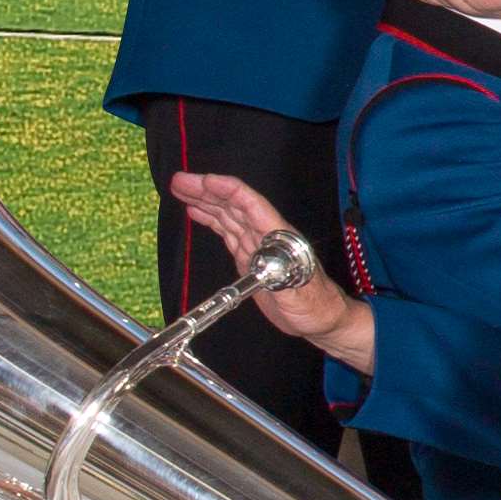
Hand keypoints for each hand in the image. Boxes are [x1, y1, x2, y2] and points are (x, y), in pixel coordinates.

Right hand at [169, 170, 368, 363]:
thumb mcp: (300, 295)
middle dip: (206, 191)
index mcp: (279, 239)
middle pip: (234, 206)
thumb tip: (261, 262)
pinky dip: (210, 219)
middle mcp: (266, 236)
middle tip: (179, 180)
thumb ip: (281, 278)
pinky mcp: (249, 257)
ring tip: (180, 189)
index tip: (205, 180)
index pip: (252, 206)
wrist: (321, 319)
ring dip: (204, 201)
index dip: (229, 190)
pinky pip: (227, 232)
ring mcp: (256, 245)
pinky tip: (195, 211)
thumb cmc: (316, 306)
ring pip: (227, 216)